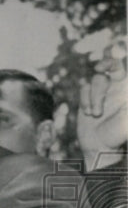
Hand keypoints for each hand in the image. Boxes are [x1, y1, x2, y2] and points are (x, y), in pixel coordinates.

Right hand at [78, 38, 126, 170]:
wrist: (100, 147)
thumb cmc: (117, 135)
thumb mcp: (126, 119)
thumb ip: (126, 104)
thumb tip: (125, 94)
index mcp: (124, 90)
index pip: (119, 68)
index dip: (113, 61)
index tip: (108, 62)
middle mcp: (113, 89)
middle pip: (106, 69)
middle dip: (103, 67)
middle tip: (99, 69)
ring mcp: (100, 94)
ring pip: (93, 82)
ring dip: (93, 97)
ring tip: (95, 114)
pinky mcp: (87, 100)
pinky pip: (83, 91)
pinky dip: (85, 101)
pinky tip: (88, 113)